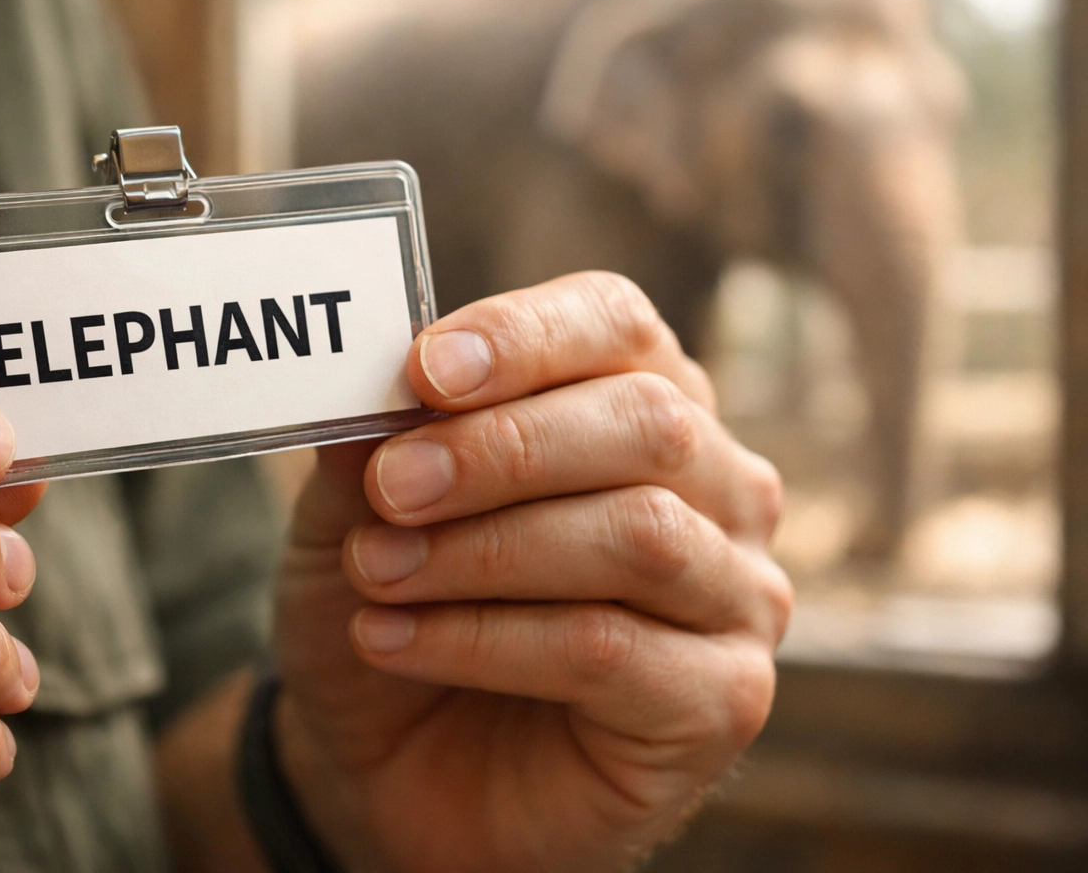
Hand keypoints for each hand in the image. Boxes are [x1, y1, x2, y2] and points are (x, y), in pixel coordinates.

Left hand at [275, 273, 790, 871]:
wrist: (391, 763)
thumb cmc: (396, 606)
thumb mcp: (353, 512)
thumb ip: (370, 440)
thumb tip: (369, 379)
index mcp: (637, 400)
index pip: (615, 324)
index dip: (524, 335)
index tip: (425, 368)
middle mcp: (713, 485)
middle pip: (646, 422)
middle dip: (502, 448)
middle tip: (391, 486)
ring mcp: (735, 593)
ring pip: (639, 535)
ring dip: (485, 550)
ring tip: (376, 573)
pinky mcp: (721, 699)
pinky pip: (610, 650)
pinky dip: (484, 640)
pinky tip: (396, 640)